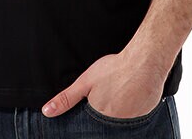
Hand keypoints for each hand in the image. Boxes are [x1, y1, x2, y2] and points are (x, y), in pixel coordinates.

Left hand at [41, 49, 165, 118]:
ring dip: (117, 115)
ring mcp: (132, 124)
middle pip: (105, 128)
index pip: (90, 130)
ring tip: (119, 97)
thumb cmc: (114, 69)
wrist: (145, 61)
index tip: (94, 106)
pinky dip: (130, 113)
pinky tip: (130, 98)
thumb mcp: (86, 81)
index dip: (89, 123)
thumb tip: (47, 112)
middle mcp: (116, 126)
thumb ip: (66, 99)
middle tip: (109, 97)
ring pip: (119, 125)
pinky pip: (134, 121)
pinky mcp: (144, 118)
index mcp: (99, 117)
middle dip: (103, 117)